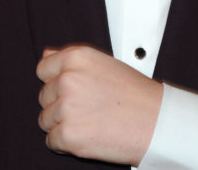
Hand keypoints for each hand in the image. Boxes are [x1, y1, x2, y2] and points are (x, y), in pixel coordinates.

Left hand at [36, 44, 162, 165]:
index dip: (54, 81)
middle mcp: (68, 79)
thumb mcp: (102, 62)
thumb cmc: (133, 93)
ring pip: (45, 120)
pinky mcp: (68, 135)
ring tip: (89, 121)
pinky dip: (65, 143)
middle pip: (44, 96)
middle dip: (59, 104)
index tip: (69, 89)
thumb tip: (46, 54)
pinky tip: (87, 135)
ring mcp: (66, 107)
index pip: (43, 69)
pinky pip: (51, 141)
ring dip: (62, 124)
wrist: (155, 121)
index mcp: (77, 57)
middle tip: (87, 107)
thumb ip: (71, 59)